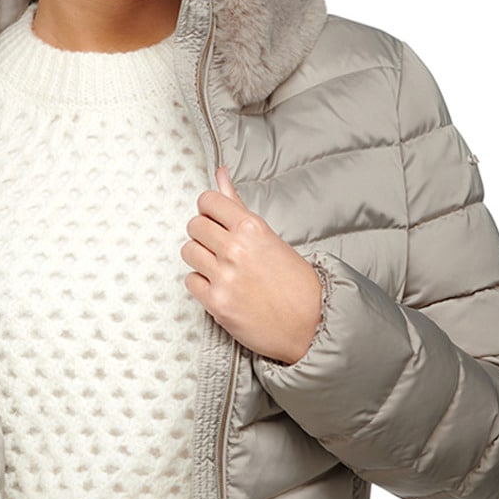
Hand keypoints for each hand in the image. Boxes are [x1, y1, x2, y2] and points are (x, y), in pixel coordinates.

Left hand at [181, 167, 322, 364]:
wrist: (310, 324)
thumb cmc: (296, 282)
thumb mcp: (270, 237)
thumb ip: (237, 206)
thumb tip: (219, 174)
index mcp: (251, 228)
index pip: (208, 201)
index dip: (209, 209)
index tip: (216, 218)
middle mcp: (235, 249)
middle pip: (194, 225)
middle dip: (203, 233)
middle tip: (219, 246)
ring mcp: (224, 277)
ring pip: (188, 251)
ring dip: (199, 257)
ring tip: (219, 266)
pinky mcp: (216, 303)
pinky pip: (190, 281)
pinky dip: (200, 283)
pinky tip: (219, 285)